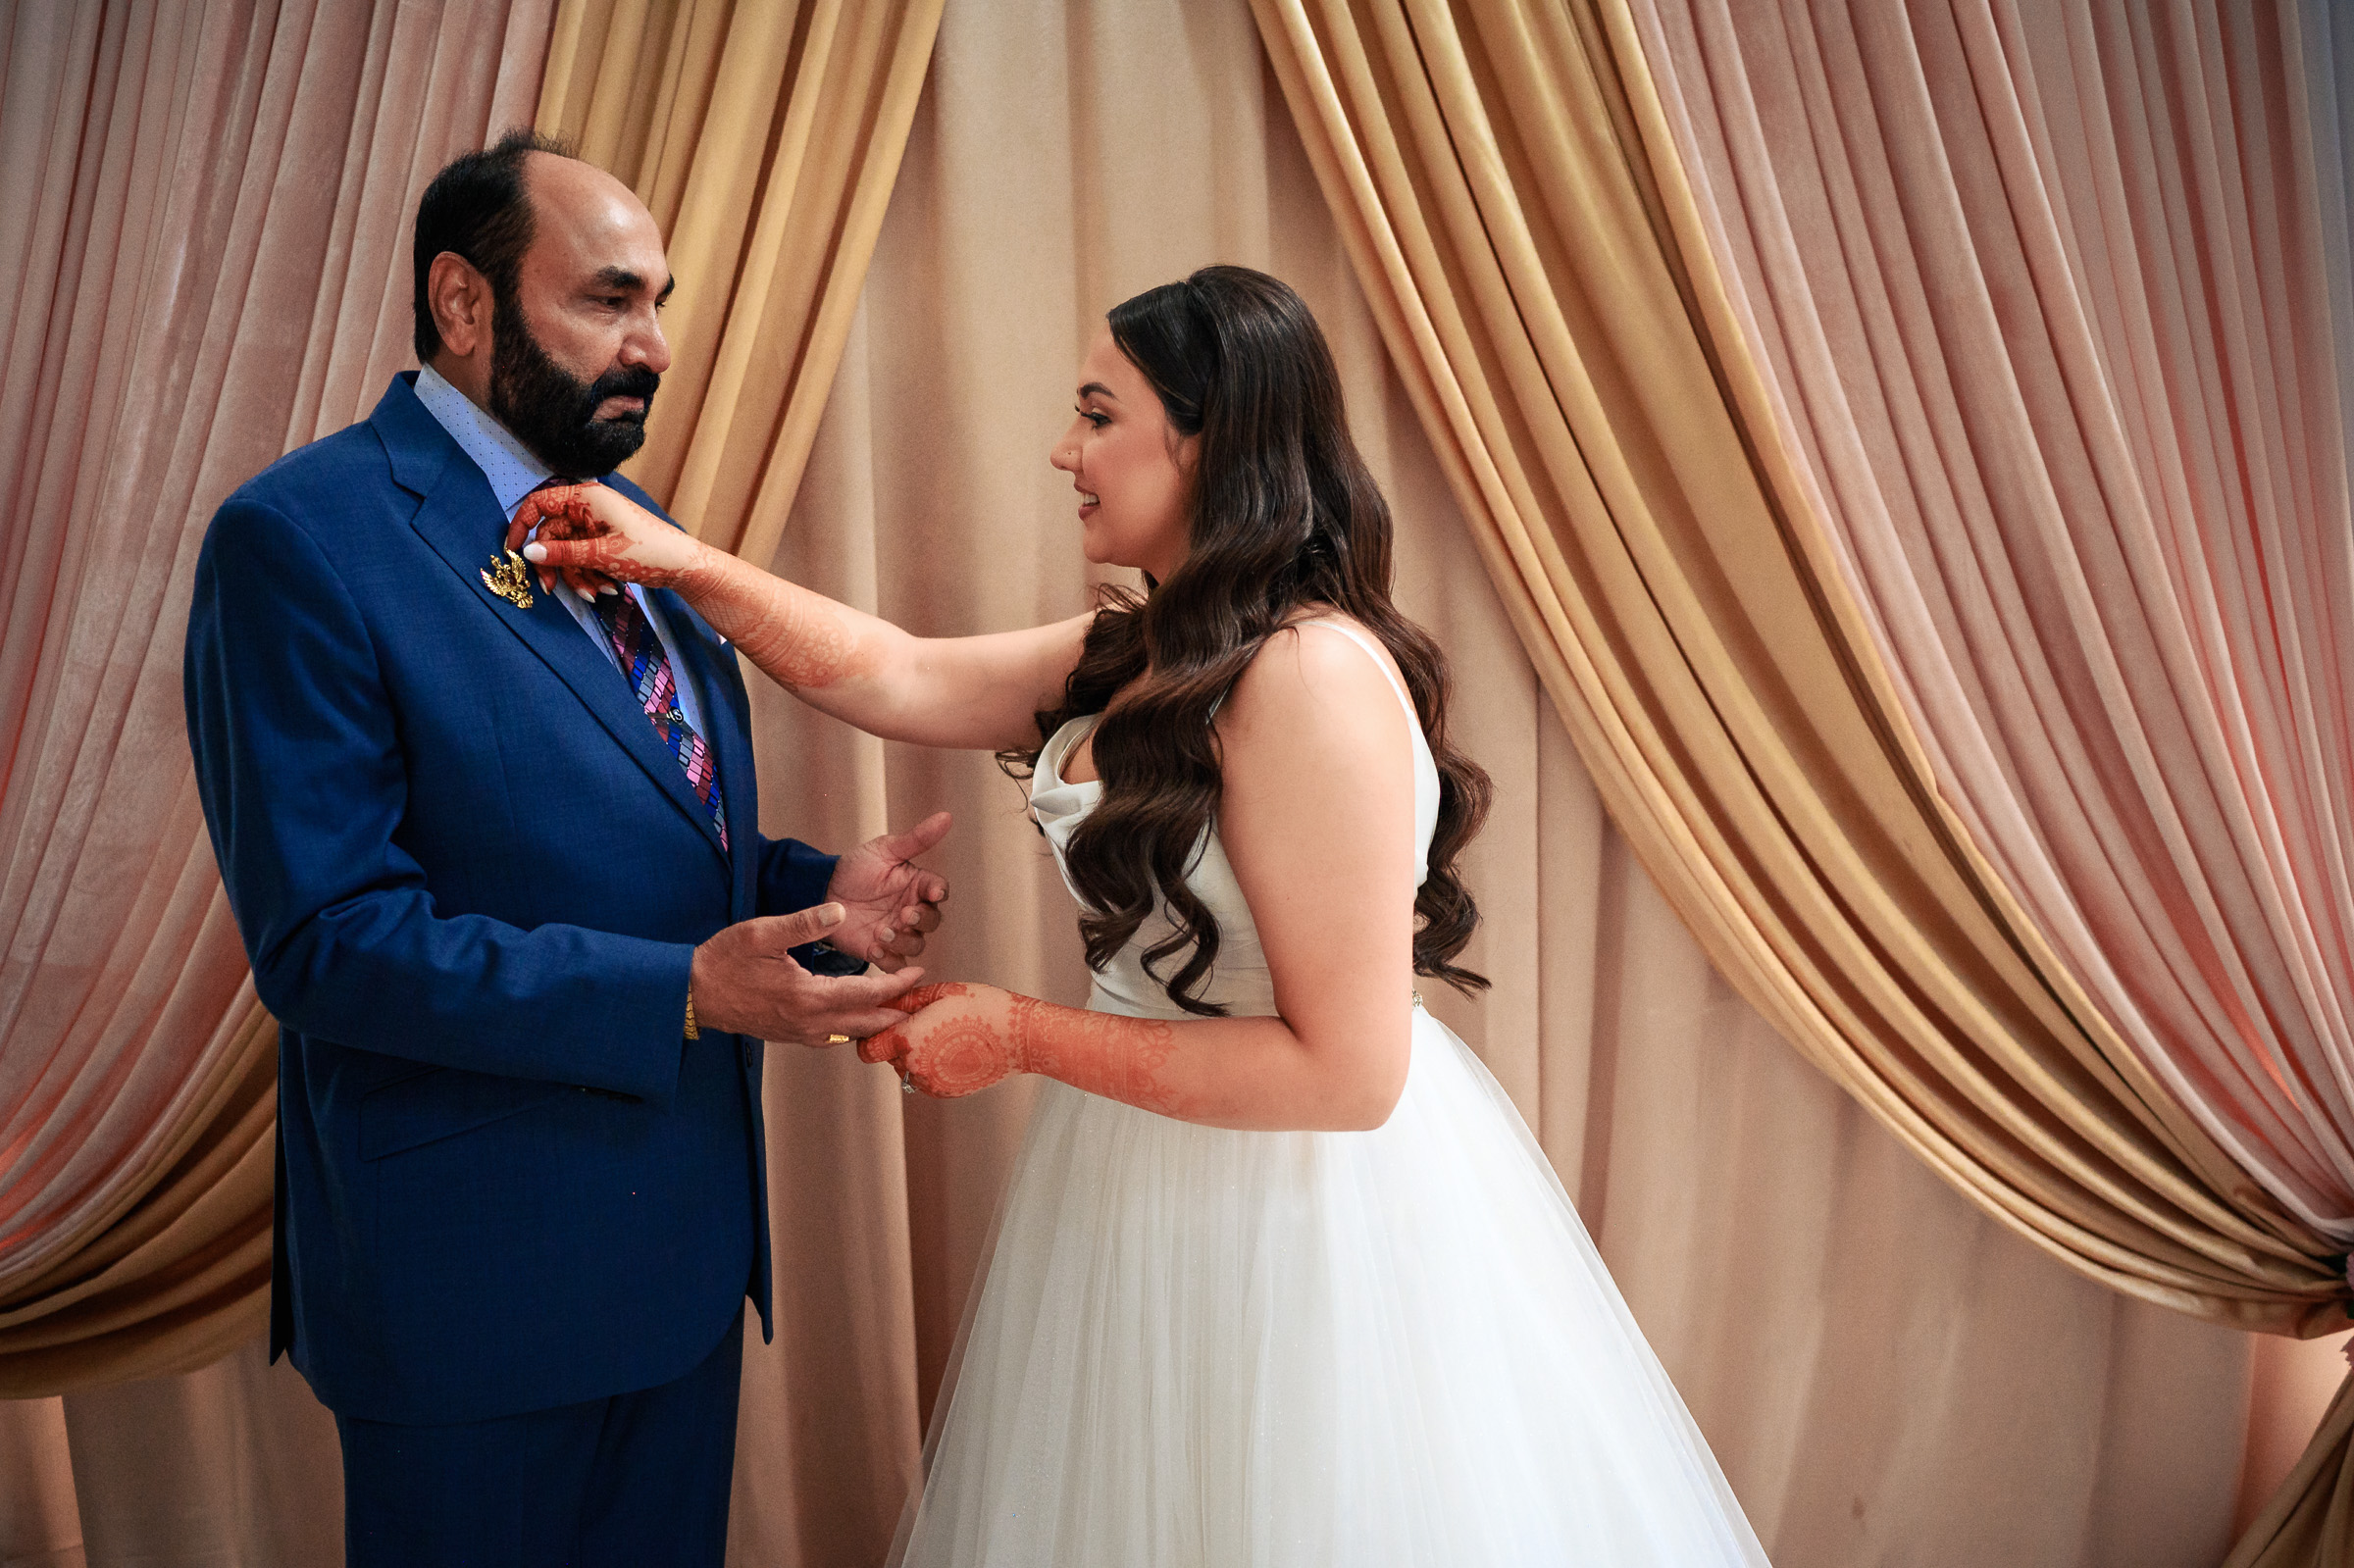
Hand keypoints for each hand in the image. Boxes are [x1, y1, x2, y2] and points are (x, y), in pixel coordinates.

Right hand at [509, 482, 704, 598]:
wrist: (684, 567)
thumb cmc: (649, 551)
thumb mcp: (601, 554)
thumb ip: (562, 553)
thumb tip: (528, 551)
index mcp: (587, 498)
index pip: (540, 503)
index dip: (521, 524)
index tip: (512, 550)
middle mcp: (588, 509)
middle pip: (551, 536)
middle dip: (555, 565)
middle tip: (550, 589)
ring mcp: (595, 527)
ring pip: (567, 553)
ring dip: (577, 576)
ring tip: (598, 592)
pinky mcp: (603, 544)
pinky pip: (582, 559)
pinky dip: (590, 576)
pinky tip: (608, 588)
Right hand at [691, 902, 926, 1045]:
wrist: (691, 994)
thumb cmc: (724, 961)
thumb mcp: (760, 933)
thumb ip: (803, 923)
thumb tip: (840, 910)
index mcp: (807, 996)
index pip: (866, 993)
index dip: (896, 985)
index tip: (918, 974)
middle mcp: (808, 1022)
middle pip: (867, 1022)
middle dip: (898, 1012)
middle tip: (925, 1002)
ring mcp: (799, 1033)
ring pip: (852, 1034)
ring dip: (879, 1023)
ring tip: (904, 1010)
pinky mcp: (791, 1036)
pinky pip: (833, 1037)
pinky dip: (855, 1029)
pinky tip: (863, 1020)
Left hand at [825, 812, 950, 970]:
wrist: (821, 890)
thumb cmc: (856, 868)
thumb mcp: (885, 849)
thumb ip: (917, 838)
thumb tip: (946, 816)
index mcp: (916, 885)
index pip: (939, 891)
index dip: (938, 893)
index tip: (933, 893)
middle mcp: (911, 910)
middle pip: (932, 921)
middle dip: (921, 920)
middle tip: (904, 914)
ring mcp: (897, 932)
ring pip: (917, 944)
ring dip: (904, 940)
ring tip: (882, 932)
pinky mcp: (880, 950)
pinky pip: (895, 963)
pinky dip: (889, 959)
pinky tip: (874, 947)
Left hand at [860, 982, 1023, 1096]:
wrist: (1021, 1036)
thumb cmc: (984, 1007)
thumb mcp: (942, 993)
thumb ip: (906, 1000)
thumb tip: (884, 1004)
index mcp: (908, 1038)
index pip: (868, 1049)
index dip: (872, 1037)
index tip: (886, 1026)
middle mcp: (914, 1066)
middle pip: (889, 1058)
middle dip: (899, 1042)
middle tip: (927, 1023)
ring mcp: (931, 1083)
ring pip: (908, 1070)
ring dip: (916, 1056)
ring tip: (945, 1036)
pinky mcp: (946, 1092)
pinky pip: (926, 1080)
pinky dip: (933, 1067)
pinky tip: (955, 1049)